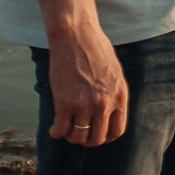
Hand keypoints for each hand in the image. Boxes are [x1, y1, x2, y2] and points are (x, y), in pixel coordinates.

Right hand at [47, 20, 128, 145]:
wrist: (75, 35)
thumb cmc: (94, 48)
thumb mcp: (114, 71)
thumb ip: (113, 93)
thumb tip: (109, 112)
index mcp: (119, 95)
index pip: (117, 130)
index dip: (106, 136)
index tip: (96, 132)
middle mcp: (104, 103)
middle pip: (97, 139)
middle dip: (87, 139)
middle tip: (79, 132)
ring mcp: (84, 105)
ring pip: (78, 138)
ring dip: (71, 136)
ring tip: (67, 128)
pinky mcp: (65, 104)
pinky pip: (60, 131)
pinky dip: (56, 133)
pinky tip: (54, 128)